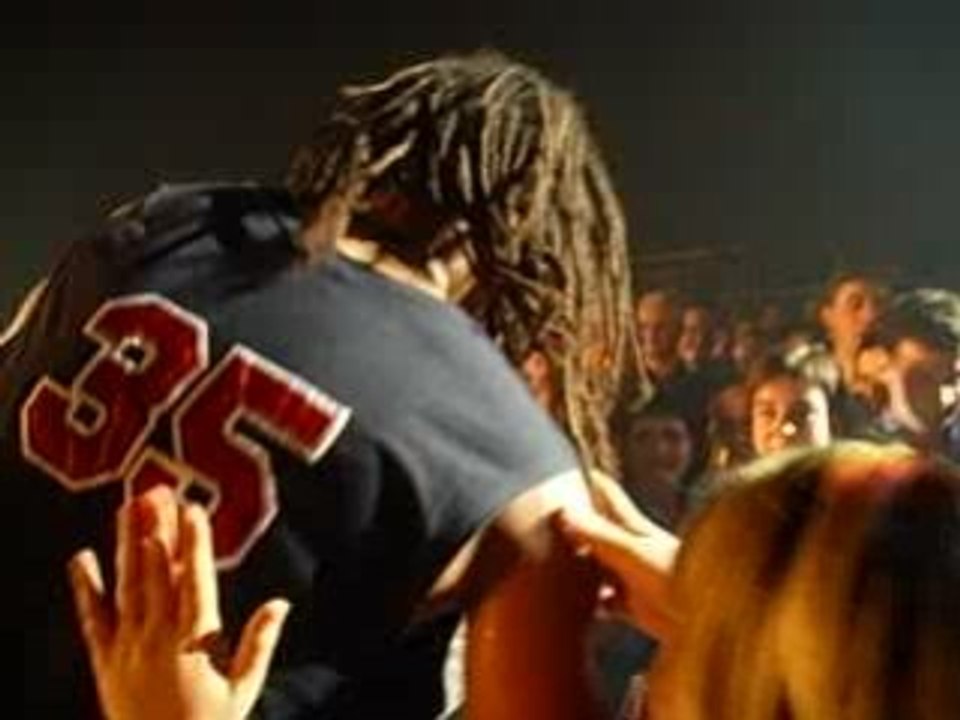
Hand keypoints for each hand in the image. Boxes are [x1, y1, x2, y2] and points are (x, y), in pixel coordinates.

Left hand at [68, 486, 290, 719]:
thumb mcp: (243, 690)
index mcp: (193, 643)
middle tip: (157, 490)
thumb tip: (281, 603)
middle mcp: (155, 639)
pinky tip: (82, 556)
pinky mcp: (104, 661)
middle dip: (157, 528)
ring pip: (126, 586)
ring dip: (126, 544)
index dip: (193, 542)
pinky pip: (92, 618)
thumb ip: (259, 643)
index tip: (193, 508)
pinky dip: (85, 587)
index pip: (193, 580)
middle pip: (156, 573)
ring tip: (129, 505)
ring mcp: (126, 648)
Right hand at [556, 472, 678, 639]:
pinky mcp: (633, 605)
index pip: (605, 492)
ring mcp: (630, 575)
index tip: (563, 464)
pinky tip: (575, 606)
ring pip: (596, 564)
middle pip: (596, 527)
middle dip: (573, 522)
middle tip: (543, 516)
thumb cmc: (678, 577)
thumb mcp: (632, 553)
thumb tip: (563, 512)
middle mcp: (629, 546)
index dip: (585, 478)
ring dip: (577, 565)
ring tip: (547, 562)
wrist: (707, 618)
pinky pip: (604, 600)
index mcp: (631, 525)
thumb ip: (598, 535)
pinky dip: (589, 602)